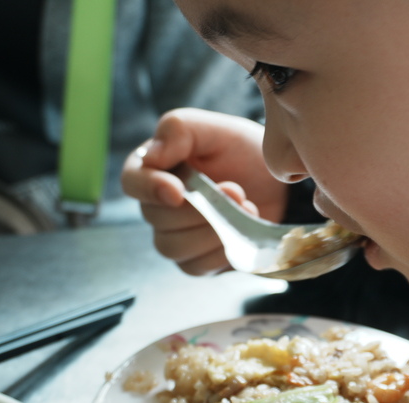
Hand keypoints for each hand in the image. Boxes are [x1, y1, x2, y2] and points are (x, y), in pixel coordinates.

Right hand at [120, 108, 290, 274]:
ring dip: (213, 230)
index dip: (149, 189)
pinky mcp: (195, 261)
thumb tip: (153, 155)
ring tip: (246, 208)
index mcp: (152, 169)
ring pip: (174, 247)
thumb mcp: (214, 130)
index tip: (177, 191)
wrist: (277, 184)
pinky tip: (241, 231)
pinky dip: (221, 251)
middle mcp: (156, 207)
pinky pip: (196, 267)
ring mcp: (174, 237)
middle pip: (157, 219)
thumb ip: (179, 130)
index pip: (132, 182)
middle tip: (236, 189)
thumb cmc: (240, 152)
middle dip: (200, 208)